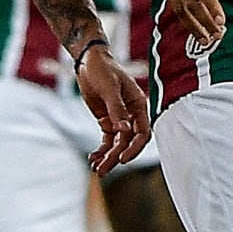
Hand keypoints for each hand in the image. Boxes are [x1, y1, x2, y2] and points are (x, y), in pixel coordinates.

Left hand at [75, 42, 151, 173]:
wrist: (89, 62)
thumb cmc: (103, 70)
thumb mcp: (109, 88)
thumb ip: (117, 110)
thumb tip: (124, 131)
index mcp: (139, 105)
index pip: (142, 132)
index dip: (134, 147)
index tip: (122, 159)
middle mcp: (132, 115)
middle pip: (128, 142)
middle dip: (117, 156)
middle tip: (103, 169)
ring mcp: (119, 119)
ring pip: (117, 144)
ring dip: (108, 157)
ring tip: (97, 169)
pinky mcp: (107, 121)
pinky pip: (107, 140)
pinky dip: (101, 150)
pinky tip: (93, 159)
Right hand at [149, 0, 232, 49]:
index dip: (212, 8)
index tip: (222, 22)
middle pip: (190, 4)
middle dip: (204, 23)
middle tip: (217, 37)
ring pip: (179, 8)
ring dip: (193, 26)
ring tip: (206, 40)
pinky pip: (173, 5)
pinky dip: (184, 19)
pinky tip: (195, 28)